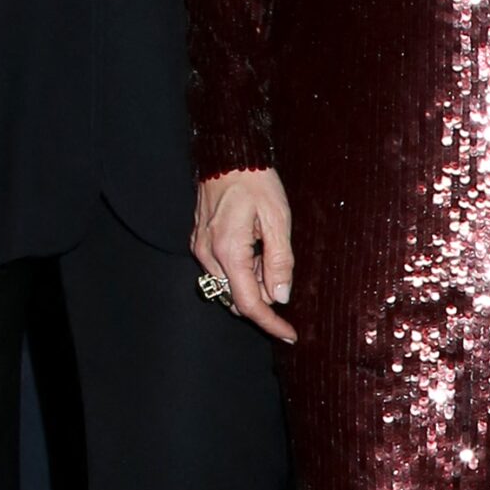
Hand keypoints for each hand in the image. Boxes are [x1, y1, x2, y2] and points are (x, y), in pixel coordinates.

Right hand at [194, 169, 295, 342]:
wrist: (229, 156)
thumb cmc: (256, 182)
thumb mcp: (278, 219)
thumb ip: (279, 261)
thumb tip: (281, 297)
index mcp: (228, 251)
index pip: (249, 303)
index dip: (270, 323)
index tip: (289, 334)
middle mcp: (208, 256)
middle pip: (237, 298)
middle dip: (262, 293)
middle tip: (280, 264)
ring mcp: (201, 249)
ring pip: (229, 285)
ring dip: (252, 280)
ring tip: (266, 245)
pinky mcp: (200, 242)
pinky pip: (221, 270)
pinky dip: (241, 268)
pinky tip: (254, 244)